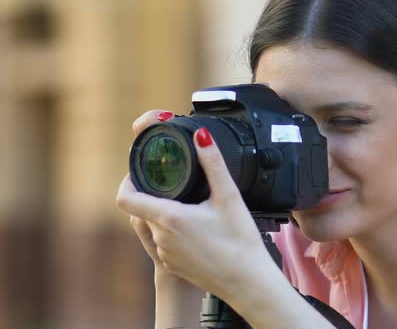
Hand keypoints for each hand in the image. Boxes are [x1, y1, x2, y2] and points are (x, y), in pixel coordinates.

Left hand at [116, 123, 273, 301]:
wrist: (248, 282)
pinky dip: (174, 232)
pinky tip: (198, 229)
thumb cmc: (240, 242)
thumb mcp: (229, 197)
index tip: (141, 172)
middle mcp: (161, 238)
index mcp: (170, 218)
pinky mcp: (174, 265)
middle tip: (177, 184)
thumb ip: (213, 163)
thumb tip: (201, 137)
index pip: (126, 198)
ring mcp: (166, 254)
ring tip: (192, 206)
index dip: (127, 181)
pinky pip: (165, 243)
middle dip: (154, 194)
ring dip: (165, 214)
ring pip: (154, 226)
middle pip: (142, 209)